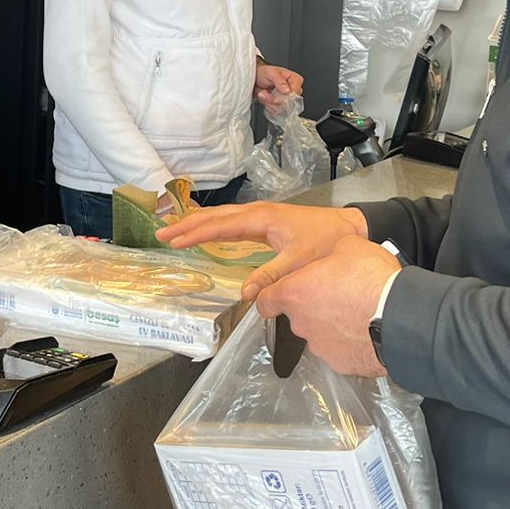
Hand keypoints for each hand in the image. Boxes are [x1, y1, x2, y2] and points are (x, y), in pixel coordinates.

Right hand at [159, 201, 367, 298]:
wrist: (349, 226)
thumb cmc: (325, 242)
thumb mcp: (298, 262)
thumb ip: (271, 277)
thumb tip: (245, 295)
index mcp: (261, 219)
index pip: (219, 225)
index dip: (194, 234)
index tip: (172, 241)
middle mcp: (257, 212)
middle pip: (215, 217)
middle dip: (187, 225)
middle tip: (161, 234)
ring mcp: (261, 215)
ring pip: (222, 217)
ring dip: (198, 223)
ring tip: (175, 231)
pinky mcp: (266, 221)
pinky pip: (232, 221)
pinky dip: (214, 225)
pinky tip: (208, 231)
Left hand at [255, 63, 303, 105]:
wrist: (255, 79)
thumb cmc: (264, 73)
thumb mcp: (271, 73)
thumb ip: (279, 81)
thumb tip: (286, 90)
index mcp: (295, 80)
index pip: (295, 94)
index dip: (284, 97)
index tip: (274, 95)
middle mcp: (293, 90)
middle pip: (289, 103)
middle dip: (274, 100)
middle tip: (265, 93)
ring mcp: (287, 99)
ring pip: (282, 109)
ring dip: (270, 103)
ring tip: (264, 94)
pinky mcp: (281, 106)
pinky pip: (278, 112)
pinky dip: (269, 107)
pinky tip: (265, 99)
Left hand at [255, 235, 399, 377]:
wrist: (399, 316)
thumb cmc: (371, 280)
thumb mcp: (349, 246)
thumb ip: (330, 254)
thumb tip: (334, 256)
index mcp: (295, 293)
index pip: (265, 301)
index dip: (271, 297)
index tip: (277, 296)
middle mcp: (301, 323)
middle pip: (297, 315)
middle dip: (312, 306)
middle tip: (337, 294)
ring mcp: (320, 346)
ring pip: (318, 333)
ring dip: (331, 324)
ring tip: (356, 312)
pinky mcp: (341, 363)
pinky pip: (339, 350)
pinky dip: (348, 342)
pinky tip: (365, 330)